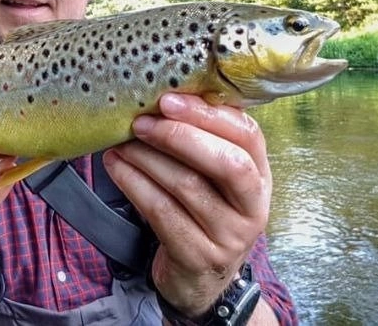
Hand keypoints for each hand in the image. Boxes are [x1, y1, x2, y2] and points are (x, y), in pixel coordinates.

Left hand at [103, 93, 271, 318]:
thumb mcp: (215, 179)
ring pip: (188, 186)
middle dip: (179, 136)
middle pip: (227, 162)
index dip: (208, 114)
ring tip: (121, 142)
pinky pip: (162, 212)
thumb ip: (203, 141)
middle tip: (141, 122)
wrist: (201, 278)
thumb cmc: (202, 212)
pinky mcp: (199, 256)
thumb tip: (163, 98)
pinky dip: (134, 184)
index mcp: (260, 175)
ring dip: (147, 158)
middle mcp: (252, 206)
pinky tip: (116, 167)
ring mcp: (229, 236)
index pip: (248, 135)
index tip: (168, 100)